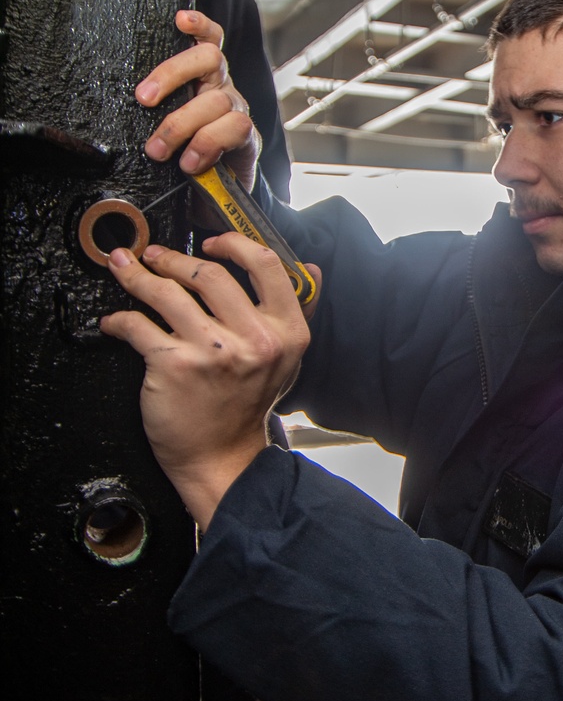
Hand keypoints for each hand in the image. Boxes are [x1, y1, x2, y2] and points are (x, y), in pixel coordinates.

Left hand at [100, 232, 314, 526]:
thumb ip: (295, 312)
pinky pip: (138, 325)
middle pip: (210, 274)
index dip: (235, 243)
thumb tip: (309, 267)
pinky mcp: (176, 365)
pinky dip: (119, 320)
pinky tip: (116, 322)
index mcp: (286, 331)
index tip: (212, 242)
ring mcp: (215, 351)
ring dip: (137, 276)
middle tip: (156, 257)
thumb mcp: (287, 359)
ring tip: (126, 271)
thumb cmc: (247, 407)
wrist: (222, 458)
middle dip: (173, 259)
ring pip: (167, 292)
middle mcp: (255, 339)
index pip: (266, 265)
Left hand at [137, 10, 259, 189]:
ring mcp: (236, 111)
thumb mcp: (164, 130)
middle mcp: (222, 88)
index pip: (208, 40)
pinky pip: (234, 126)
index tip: (179, 19)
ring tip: (159, 150)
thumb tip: (124, 109)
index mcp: (201, 79)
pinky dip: (207, 143)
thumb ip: (156, 113)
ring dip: (181, 124)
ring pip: (215, 98)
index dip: (199, 25)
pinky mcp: (247, 138)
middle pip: (209, 58)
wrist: (216, 201)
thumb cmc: (184, 160)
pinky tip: (191, 162)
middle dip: (173, 73)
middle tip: (144, 99)